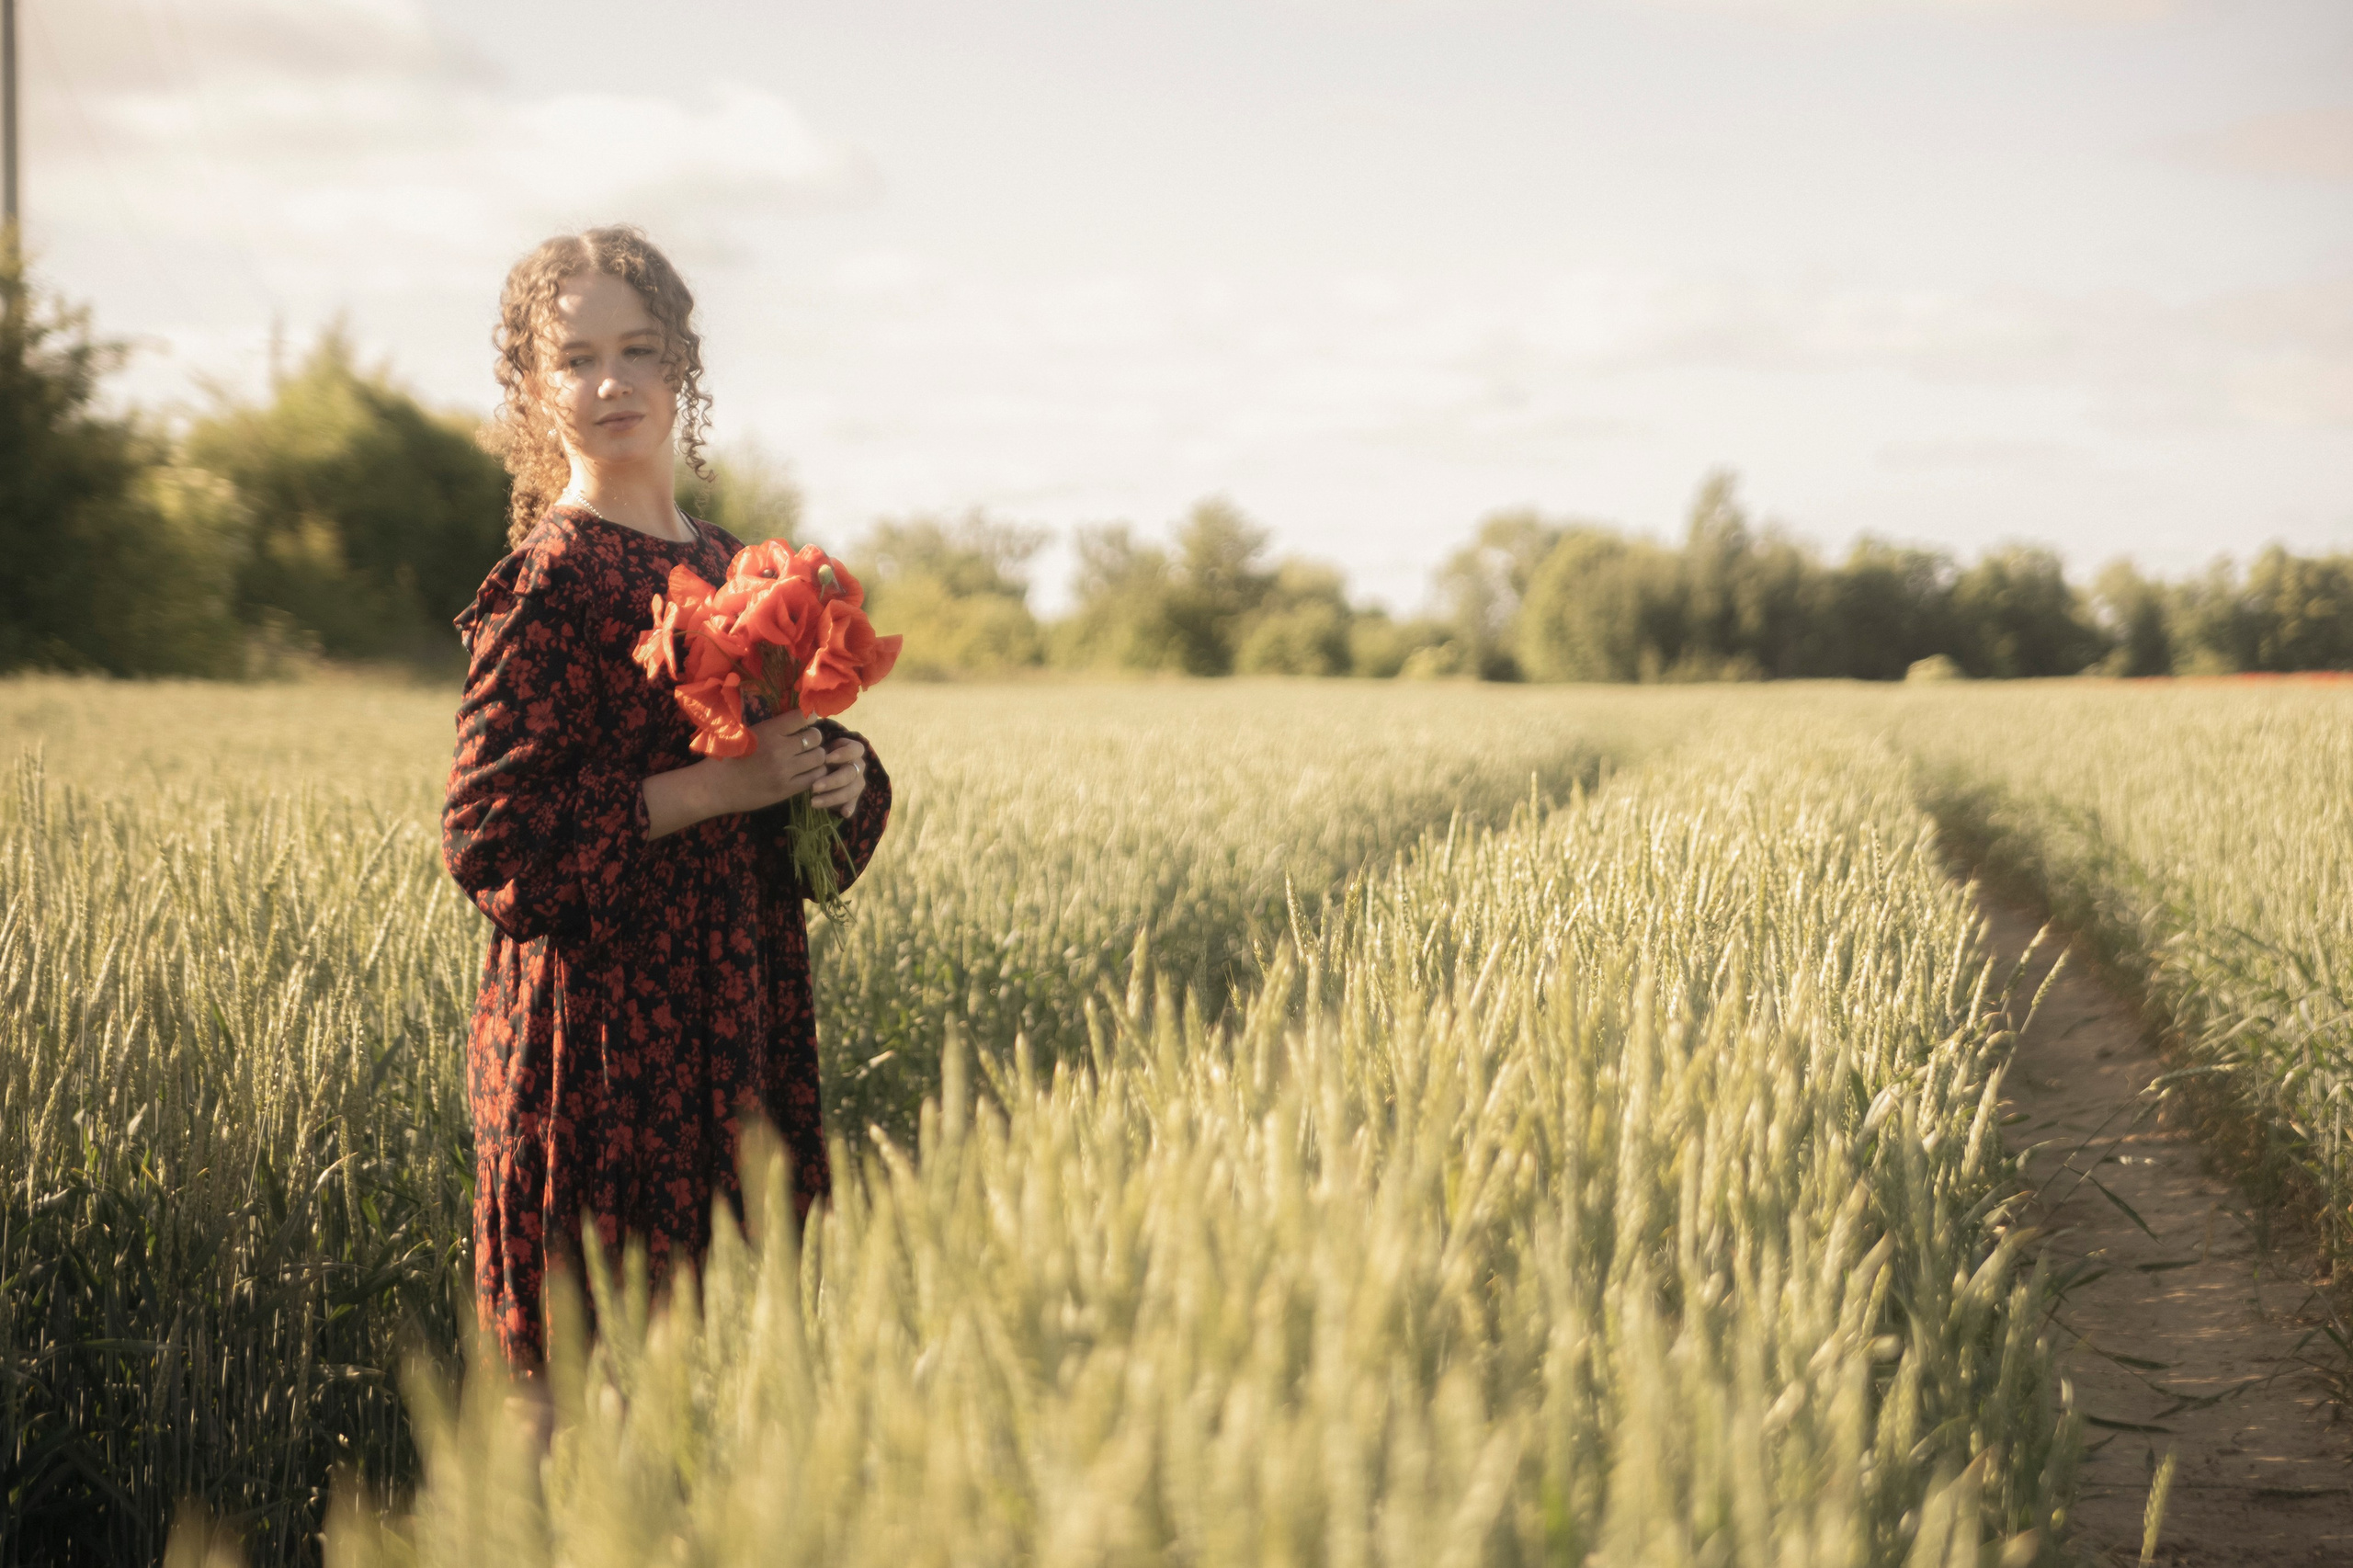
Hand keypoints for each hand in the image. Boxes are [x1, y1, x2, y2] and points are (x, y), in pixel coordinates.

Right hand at [641, 710, 843, 839]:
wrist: (714, 786)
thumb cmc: (728, 756)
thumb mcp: (748, 731)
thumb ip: (773, 726)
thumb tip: (800, 717)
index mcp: (769, 731)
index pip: (803, 717)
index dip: (809, 717)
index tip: (808, 721)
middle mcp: (780, 749)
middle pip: (816, 737)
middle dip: (815, 737)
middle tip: (808, 742)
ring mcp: (785, 771)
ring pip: (820, 758)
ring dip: (818, 756)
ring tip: (810, 758)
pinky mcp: (786, 789)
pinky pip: (815, 778)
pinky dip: (815, 773)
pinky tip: (808, 772)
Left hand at [810, 736, 868, 817]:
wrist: (820, 765)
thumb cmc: (819, 751)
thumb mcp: (819, 744)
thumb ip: (818, 746)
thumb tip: (814, 745)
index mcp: (854, 750)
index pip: (855, 750)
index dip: (842, 754)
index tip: (826, 758)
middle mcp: (858, 766)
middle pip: (851, 773)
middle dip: (832, 781)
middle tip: (814, 787)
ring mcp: (858, 781)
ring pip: (851, 790)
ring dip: (833, 797)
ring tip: (813, 802)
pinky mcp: (854, 796)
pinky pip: (854, 802)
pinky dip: (850, 807)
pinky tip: (843, 813)